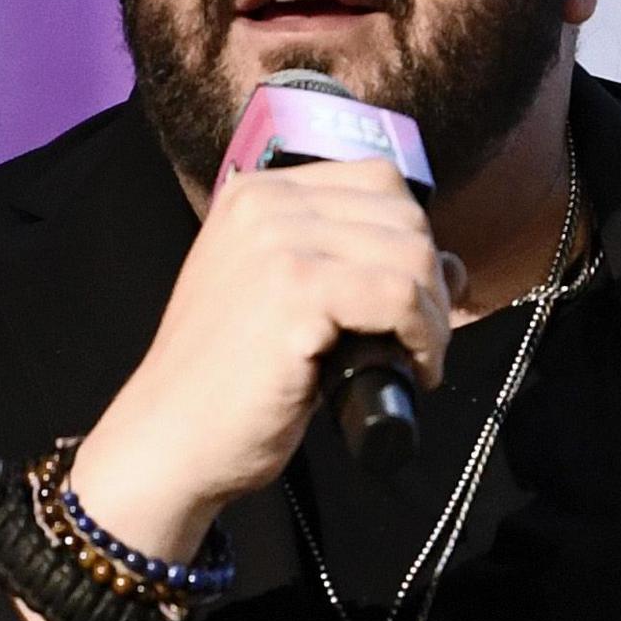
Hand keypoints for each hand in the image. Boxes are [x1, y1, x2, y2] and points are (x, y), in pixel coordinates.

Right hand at [65, 157, 457, 562]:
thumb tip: (450, 265)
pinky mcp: (295, 293)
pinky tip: (411, 371)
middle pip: (402, 214)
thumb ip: (351, 266)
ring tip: (416, 360)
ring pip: (411, 253)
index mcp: (256, 195)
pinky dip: (424, 338)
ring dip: (433, 315)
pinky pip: (400, 297)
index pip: (376, 181)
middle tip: (419, 340)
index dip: (412, 239)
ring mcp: (278, 245)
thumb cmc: (227, 383)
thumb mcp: (286, 301)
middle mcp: (265, 205)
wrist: (170, 439)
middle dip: (429, 279)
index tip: (413, 299)